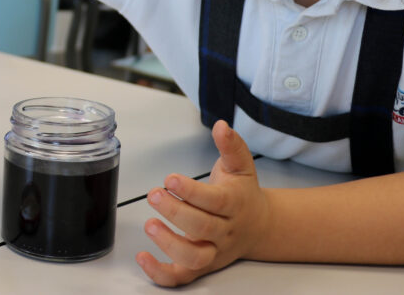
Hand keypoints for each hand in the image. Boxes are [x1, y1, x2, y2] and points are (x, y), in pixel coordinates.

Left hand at [135, 120, 271, 285]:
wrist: (260, 227)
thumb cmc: (242, 194)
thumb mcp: (241, 166)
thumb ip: (231, 146)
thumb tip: (221, 126)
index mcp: (234, 205)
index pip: (214, 201)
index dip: (191, 191)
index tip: (170, 178)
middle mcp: (224, 231)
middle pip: (201, 227)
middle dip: (175, 212)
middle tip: (154, 195)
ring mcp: (213, 252)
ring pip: (194, 258)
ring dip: (169, 244)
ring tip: (149, 225)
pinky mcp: (201, 266)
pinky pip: (181, 277)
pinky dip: (161, 273)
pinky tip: (142, 257)